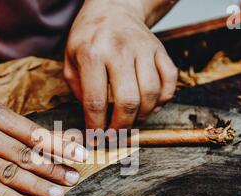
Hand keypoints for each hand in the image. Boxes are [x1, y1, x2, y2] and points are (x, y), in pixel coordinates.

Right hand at [0, 98, 87, 195]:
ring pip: (6, 173)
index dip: (59, 145)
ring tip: (58, 194)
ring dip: (35, 186)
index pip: (32, 132)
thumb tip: (52, 141)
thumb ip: (15, 125)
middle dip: (52, 168)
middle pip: (23, 154)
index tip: (80, 156)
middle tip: (74, 179)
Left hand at [64, 0, 177, 128]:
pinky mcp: (160, 50)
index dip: (96, 126)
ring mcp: (143, 49)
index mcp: (92, 54)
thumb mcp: (70, 60)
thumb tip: (93, 119)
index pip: (95, 101)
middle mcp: (120, 50)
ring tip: (131, 121)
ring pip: (151, 94)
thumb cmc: (88, 38)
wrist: (112, 7)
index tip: (96, 138)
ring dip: (142, 116)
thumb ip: (78, 90)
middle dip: (121, 127)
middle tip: (115, 136)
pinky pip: (169, 81)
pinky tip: (151, 106)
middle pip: (127, 101)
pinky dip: (163, 100)